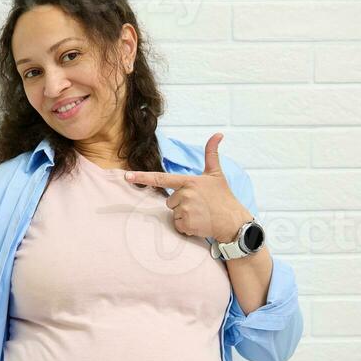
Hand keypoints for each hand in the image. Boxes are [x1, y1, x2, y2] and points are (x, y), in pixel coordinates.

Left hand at [124, 133, 252, 241]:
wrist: (234, 222)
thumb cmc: (224, 198)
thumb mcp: (217, 174)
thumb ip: (211, 154)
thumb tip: (218, 134)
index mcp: (189, 181)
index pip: (161, 178)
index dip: (142, 177)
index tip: (127, 176)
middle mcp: (185, 194)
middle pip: (170, 201)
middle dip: (181, 204)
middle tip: (199, 205)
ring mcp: (185, 210)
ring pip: (173, 213)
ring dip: (184, 216)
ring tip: (200, 214)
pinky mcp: (187, 224)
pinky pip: (177, 225)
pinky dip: (187, 227)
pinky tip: (199, 223)